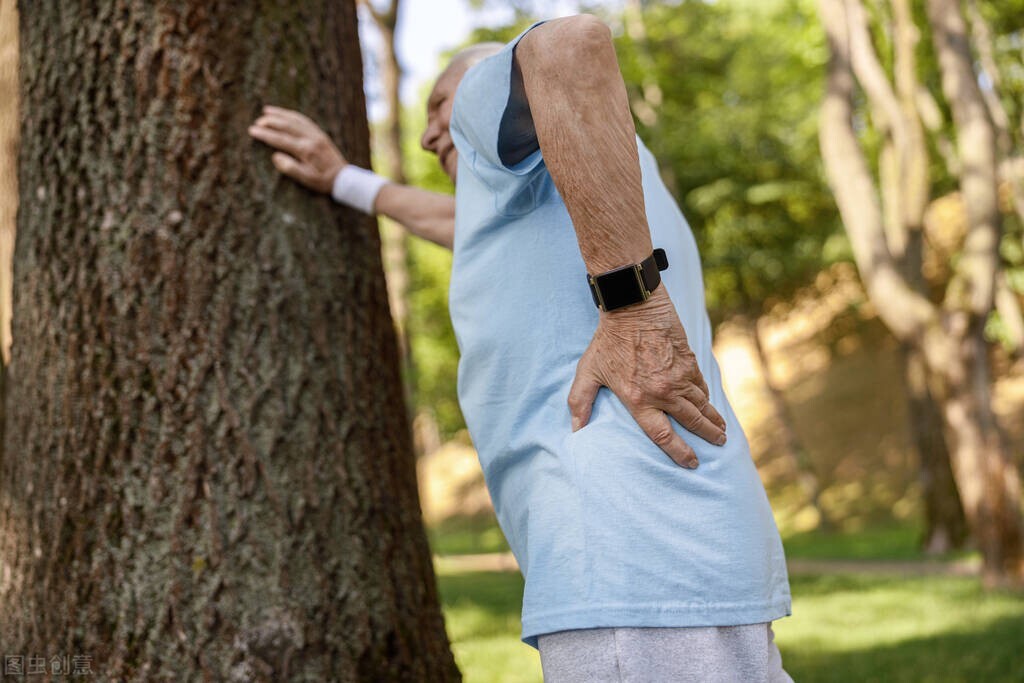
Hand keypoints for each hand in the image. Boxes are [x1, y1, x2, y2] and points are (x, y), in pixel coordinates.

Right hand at [248, 105, 345, 193]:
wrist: (344, 178)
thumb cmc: (323, 181)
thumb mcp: (307, 180)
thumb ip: (291, 168)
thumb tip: (275, 156)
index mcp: (306, 150)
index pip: (280, 139)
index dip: (265, 134)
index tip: (252, 131)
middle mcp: (311, 138)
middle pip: (286, 125)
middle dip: (269, 122)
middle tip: (256, 122)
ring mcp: (316, 134)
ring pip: (295, 119)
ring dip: (280, 114)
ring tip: (266, 110)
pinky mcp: (320, 133)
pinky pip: (305, 120)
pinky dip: (293, 115)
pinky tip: (285, 114)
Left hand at [567, 288, 727, 467]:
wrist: (632, 307)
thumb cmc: (607, 341)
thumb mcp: (588, 372)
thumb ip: (579, 402)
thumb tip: (575, 429)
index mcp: (639, 400)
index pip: (663, 436)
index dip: (680, 452)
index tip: (692, 462)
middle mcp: (663, 392)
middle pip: (692, 422)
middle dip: (708, 435)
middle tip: (719, 443)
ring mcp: (679, 376)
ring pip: (702, 404)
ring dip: (713, 418)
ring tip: (721, 429)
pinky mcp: (689, 361)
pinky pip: (701, 385)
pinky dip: (707, 396)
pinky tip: (709, 403)